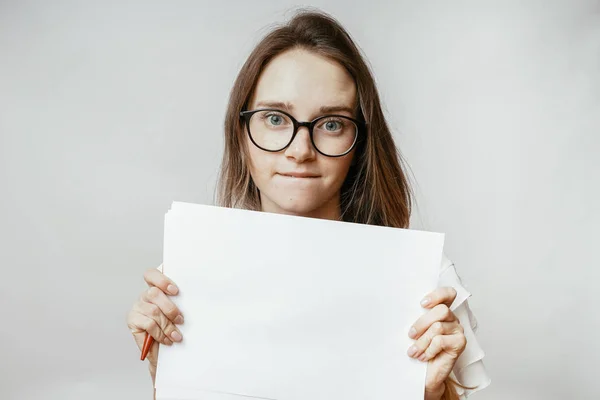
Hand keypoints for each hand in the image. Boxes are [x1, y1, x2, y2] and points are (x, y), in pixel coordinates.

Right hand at [126, 265, 184, 381]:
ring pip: (153, 311)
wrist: (162, 348)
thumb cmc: (174, 325)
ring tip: (176, 336)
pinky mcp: (132, 320)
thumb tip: (196, 300)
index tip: (175, 291)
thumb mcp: (179, 312)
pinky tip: (166, 340)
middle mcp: (145, 294)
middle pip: (154, 293)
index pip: (152, 274)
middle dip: (170, 308)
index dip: (162, 280)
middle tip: (180, 320)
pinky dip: (160, 334)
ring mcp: (138, 306)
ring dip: (168, 325)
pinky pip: (148, 324)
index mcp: (157, 287)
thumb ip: (181, 303)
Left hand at [407, 287, 466, 399]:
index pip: (448, 294)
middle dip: (422, 323)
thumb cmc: (419, 350)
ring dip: (422, 341)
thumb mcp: (415, 331)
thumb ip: (415, 318)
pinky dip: (429, 349)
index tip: (422, 304)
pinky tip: (424, 357)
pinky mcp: (460, 343)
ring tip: (413, 352)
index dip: (437, 295)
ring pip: (438, 327)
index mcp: (442, 311)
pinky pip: (441, 341)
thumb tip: (400, 308)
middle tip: (410, 335)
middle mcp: (452, 319)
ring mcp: (458, 330)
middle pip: (441, 310)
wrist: (425, 376)